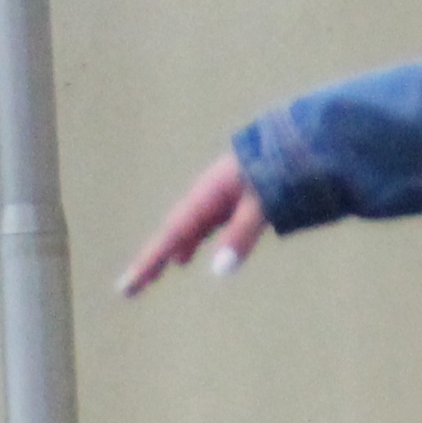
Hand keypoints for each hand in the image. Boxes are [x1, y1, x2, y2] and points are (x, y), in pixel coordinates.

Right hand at [117, 152, 268, 297]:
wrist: (295, 134)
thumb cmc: (280, 166)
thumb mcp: (263, 202)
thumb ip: (241, 234)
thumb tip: (218, 271)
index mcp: (206, 195)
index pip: (171, 235)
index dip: (149, 262)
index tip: (126, 287)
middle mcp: (204, 194)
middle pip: (172, 232)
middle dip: (152, 259)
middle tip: (130, 288)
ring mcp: (215, 193)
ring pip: (185, 228)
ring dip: (171, 250)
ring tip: (156, 275)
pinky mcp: (228, 193)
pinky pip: (200, 224)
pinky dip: (189, 241)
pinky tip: (186, 254)